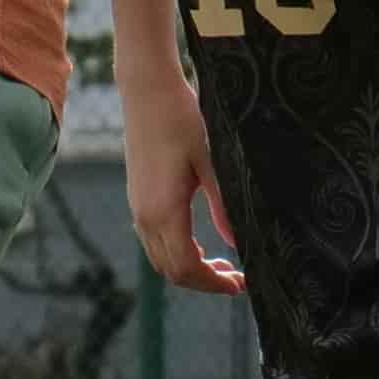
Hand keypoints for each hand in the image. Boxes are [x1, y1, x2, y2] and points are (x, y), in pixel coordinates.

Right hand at [125, 85, 248, 297]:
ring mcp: (138, 208)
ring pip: (161, 260)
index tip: (241, 284)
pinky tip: (201, 244)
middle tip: (237, 278)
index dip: (213, 284)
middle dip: (204, 283)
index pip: (186, 267)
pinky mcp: (138, 200)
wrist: (147, 93)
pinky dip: (179, 254)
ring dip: (191, 269)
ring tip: (223, 265)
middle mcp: (145, 216)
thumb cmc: (181, 120)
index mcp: (163, 210)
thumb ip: (224, 205)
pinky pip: (155, 243)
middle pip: (171, 271)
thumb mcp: (212, 161)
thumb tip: (239, 243)